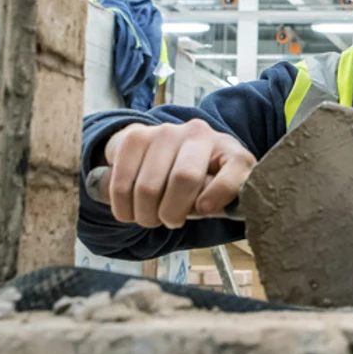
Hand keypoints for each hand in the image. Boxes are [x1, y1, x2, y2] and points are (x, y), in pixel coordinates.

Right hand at [97, 120, 253, 227]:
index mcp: (228, 149)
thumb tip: (205, 206)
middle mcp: (198, 133)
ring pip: (148, 187)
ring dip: (145, 214)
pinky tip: (130, 209)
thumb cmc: (200, 178)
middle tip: (169, 221)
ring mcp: (165, 132)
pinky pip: (121, 183)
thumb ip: (220, 202)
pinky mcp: (135, 136)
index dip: (218, 194)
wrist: (168, 150)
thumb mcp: (220, 192)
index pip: (231, 173)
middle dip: (171, 213)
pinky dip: (122, 207)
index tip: (204, 210)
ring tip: (150, 215)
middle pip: (183, 179)